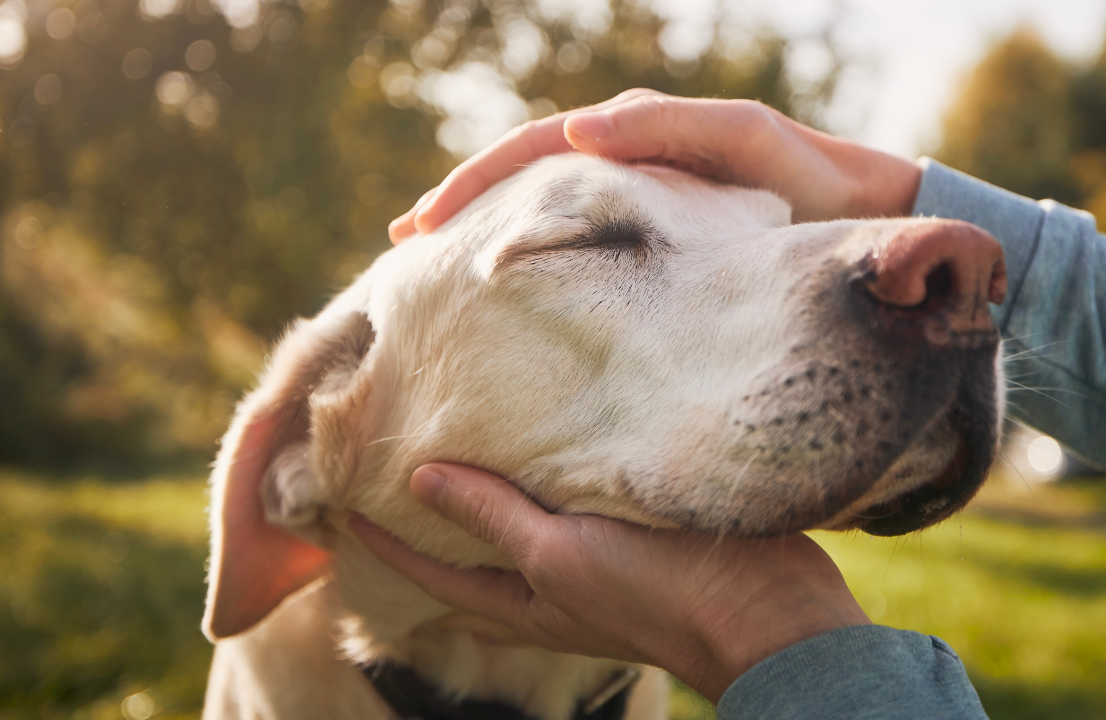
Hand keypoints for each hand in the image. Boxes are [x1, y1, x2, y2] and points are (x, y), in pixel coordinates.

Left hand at [350, 463, 869, 703]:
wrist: (764, 609)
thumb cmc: (655, 592)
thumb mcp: (561, 555)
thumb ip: (494, 518)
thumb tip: (419, 479)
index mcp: (525, 600)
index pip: (433, 571)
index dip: (384, 541)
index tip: (342, 501)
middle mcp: (551, 585)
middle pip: (473, 553)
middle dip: (431, 520)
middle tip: (392, 470)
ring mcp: (593, 561)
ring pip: (522, 525)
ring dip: (488, 494)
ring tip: (458, 446)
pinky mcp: (632, 531)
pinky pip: (572, 501)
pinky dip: (546, 476)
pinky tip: (546, 439)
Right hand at [389, 90, 921, 241]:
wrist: (863, 218)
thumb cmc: (809, 179)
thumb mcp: (745, 142)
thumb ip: (671, 130)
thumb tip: (580, 133)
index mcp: (636, 133)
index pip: (535, 151)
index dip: (475, 184)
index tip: (425, 226)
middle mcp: (628, 160)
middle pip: (524, 177)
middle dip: (463, 205)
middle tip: (406, 245)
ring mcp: (640, 199)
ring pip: (546, 210)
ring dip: (491, 231)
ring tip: (438, 267)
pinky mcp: (658, 240)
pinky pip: (583, 241)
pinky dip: (539, 255)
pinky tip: (512, 288)